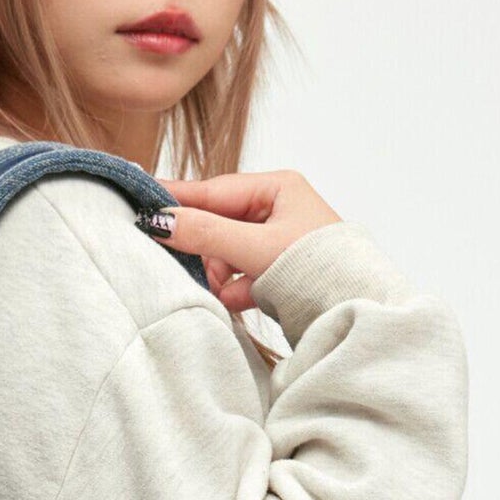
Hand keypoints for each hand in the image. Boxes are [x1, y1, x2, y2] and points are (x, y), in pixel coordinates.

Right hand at [146, 169, 343, 313]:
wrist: (356, 311)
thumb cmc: (316, 269)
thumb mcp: (254, 248)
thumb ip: (205, 233)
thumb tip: (160, 221)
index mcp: (278, 188)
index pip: (214, 190)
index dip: (179, 200)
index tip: (143, 203)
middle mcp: (279, 209)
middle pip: (219, 224)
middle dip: (211, 253)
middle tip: (206, 270)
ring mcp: (279, 240)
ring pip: (228, 252)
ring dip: (223, 275)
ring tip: (232, 292)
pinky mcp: (280, 270)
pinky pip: (243, 274)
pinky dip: (239, 288)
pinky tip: (244, 300)